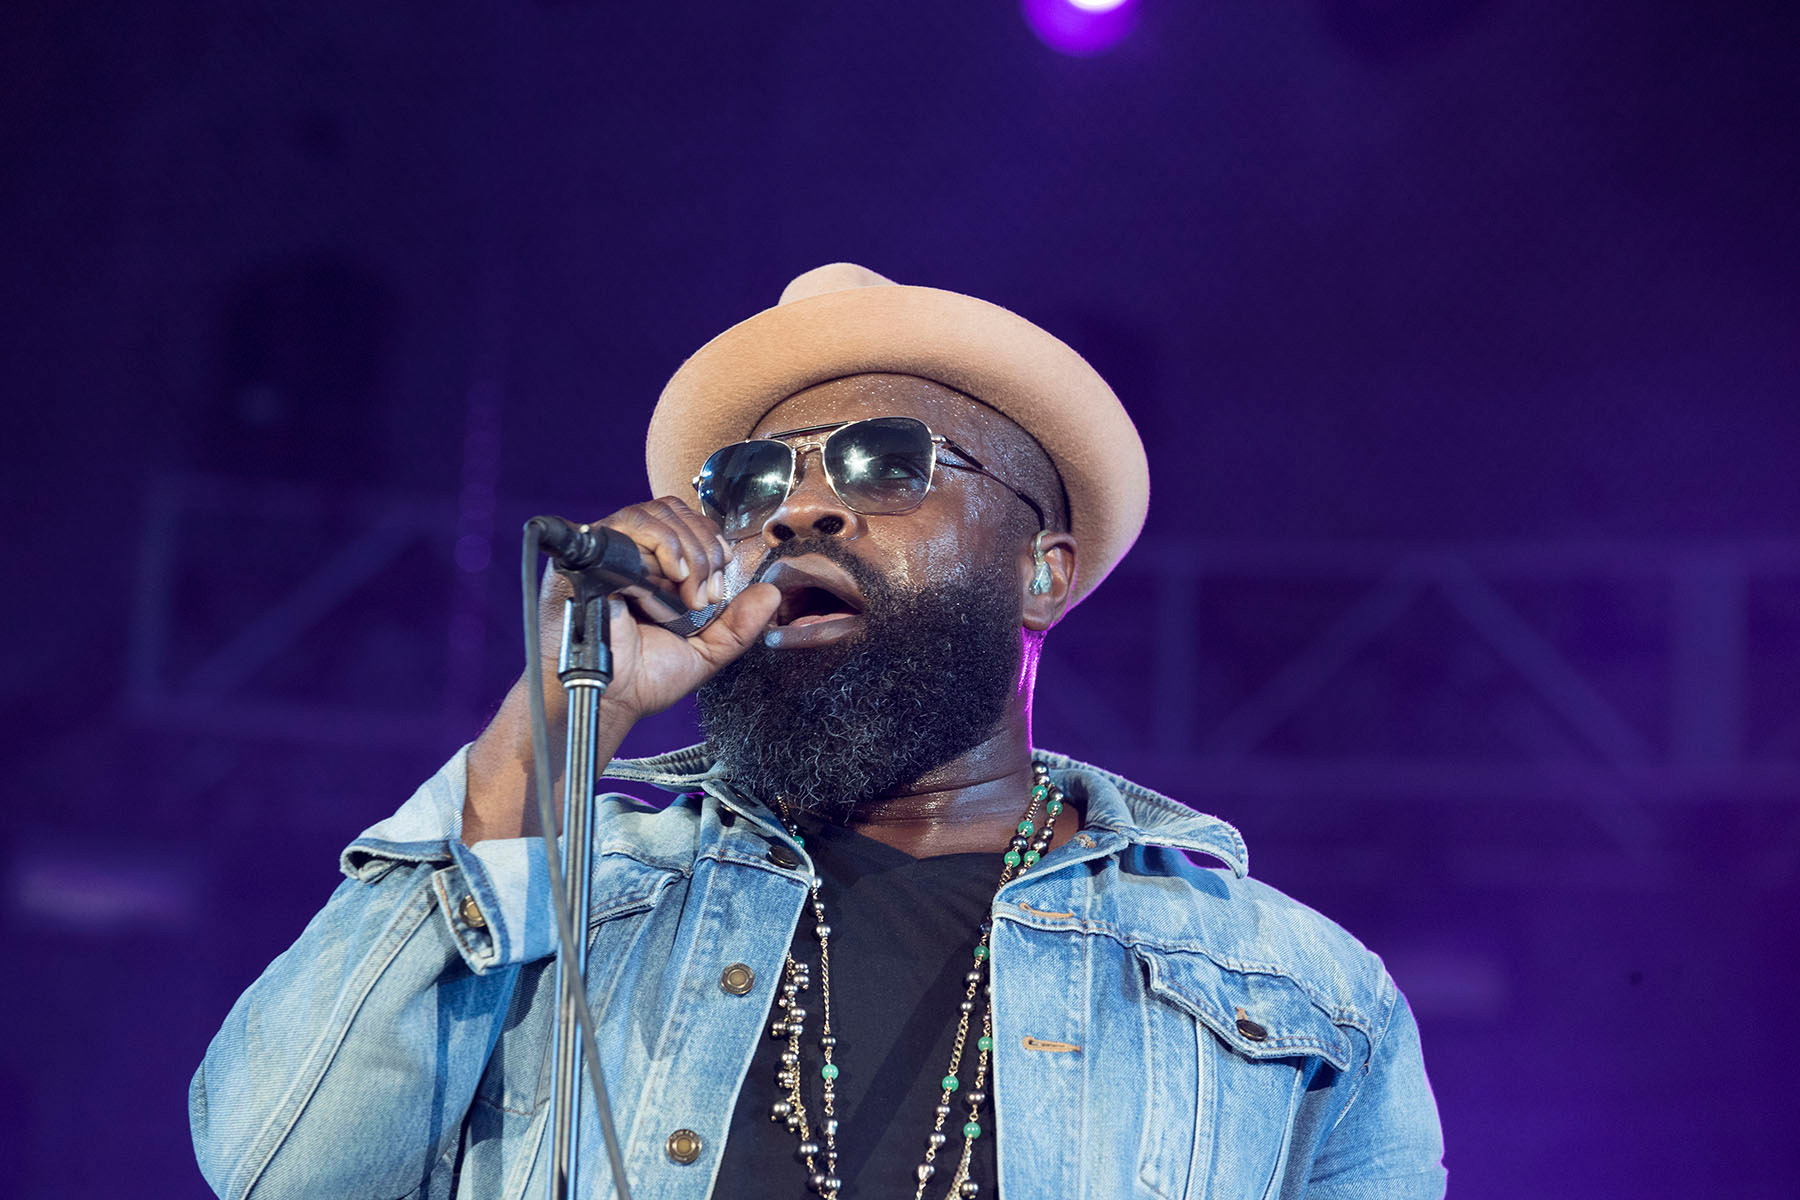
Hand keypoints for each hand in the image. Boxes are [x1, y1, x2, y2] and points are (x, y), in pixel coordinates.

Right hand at [465, 498, 776, 843]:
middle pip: (676, 512)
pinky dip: (660, 543)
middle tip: (706, 595)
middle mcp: (631, 552)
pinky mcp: (588, 554)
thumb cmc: (645, 678)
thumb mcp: (705, 651)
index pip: (688, 524)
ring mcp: (608, 549)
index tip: (721, 579)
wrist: (608, 698)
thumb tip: (769, 593)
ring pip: (656, 514)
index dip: (712, 542)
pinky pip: (628, 524)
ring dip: (686, 549)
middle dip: (704, 550)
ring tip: (688, 592)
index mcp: (655, 567)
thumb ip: (738, 625)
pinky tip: (671, 575)